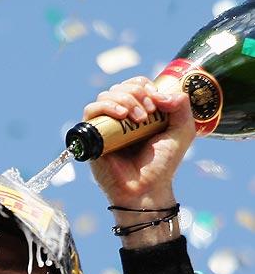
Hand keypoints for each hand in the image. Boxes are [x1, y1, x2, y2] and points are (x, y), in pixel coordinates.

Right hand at [83, 76, 194, 244]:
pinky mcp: (92, 138)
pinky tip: (121, 116)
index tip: (156, 101)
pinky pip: (90, 111)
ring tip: (139, 119)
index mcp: (139, 112)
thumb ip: (181, 105)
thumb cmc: (163, 165)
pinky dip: (106, 107)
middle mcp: (120, 118)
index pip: (135, 84)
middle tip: (149, 114)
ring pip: (105, 96)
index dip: (144, 86)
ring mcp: (105, 127)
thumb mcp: (182, 131)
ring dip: (124, 100)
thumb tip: (159, 92)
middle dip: (136, 94)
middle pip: (120, 87)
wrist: (146, 189)